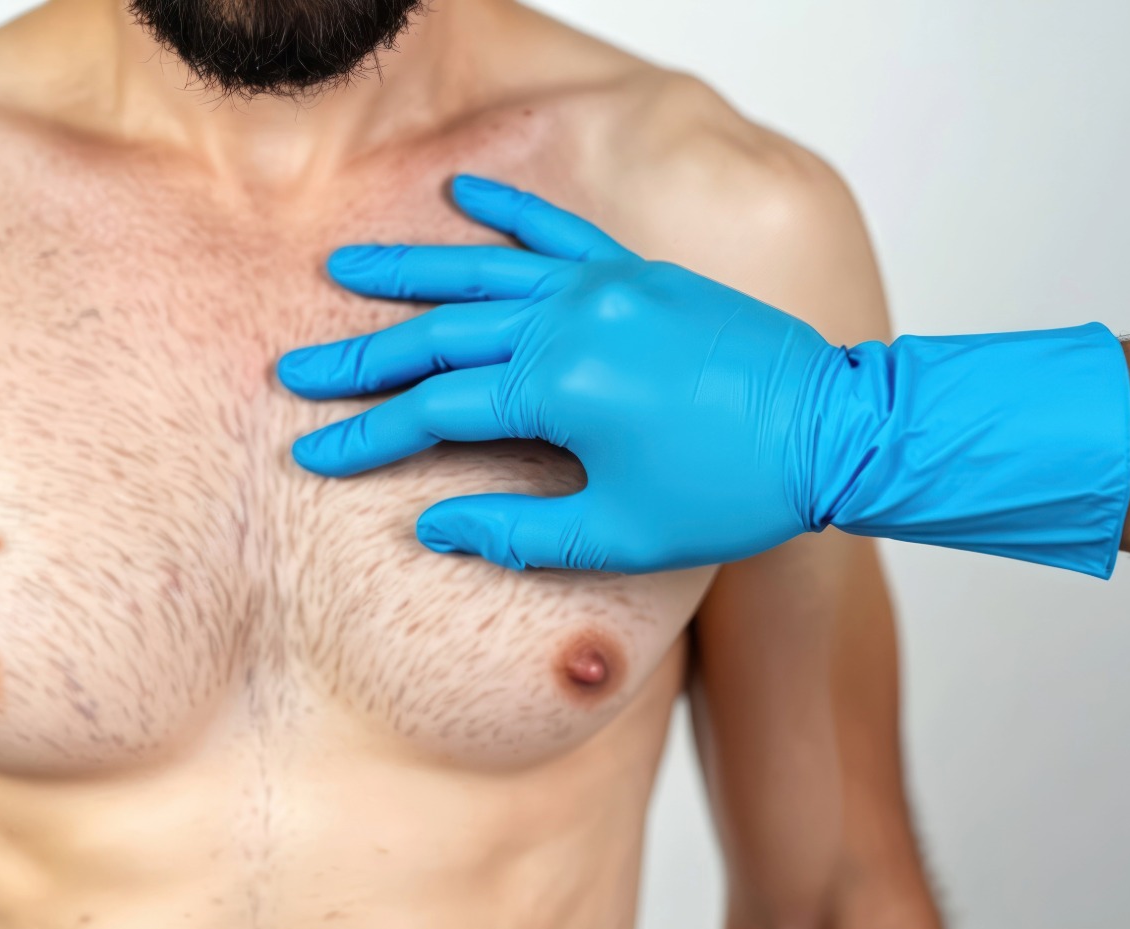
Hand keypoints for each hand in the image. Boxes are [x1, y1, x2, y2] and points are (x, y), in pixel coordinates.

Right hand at [277, 174, 843, 572]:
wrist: (835, 433)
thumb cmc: (731, 492)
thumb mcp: (618, 535)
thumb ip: (517, 534)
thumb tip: (433, 525)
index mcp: (557, 388)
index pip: (432, 410)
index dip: (366, 436)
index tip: (311, 453)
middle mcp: (569, 321)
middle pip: (438, 336)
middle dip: (361, 358)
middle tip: (295, 372)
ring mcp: (603, 287)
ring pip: (483, 274)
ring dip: (409, 273)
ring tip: (342, 270)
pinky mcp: (636, 275)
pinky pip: (557, 232)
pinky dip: (506, 212)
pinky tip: (460, 192)